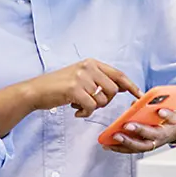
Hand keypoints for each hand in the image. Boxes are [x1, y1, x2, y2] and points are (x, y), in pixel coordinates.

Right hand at [19, 58, 142, 117]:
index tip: (140, 95)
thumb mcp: (80, 77)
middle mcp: (88, 67)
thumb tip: (122, 87)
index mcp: (91, 63)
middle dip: (106, 101)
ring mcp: (81, 77)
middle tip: (93, 104)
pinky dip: (85, 112)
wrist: (35, 91)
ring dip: (94, 107)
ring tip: (80, 105)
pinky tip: (76, 111)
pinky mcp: (74, 89)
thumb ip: (100, 79)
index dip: (131, 86)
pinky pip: (91, 106)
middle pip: (113, 89)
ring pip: (102, 99)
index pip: (118, 74)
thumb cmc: (57, 86)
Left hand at [104, 106, 175, 153]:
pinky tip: (108, 145)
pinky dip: (119, 147)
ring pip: (138, 146)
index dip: (165, 115)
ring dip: (124, 142)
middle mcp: (159, 139)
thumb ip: (156, 105)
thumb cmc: (169, 118)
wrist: (175, 130)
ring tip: (112, 137)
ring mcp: (151, 145)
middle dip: (138, 131)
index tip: (160, 111)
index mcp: (167, 127)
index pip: (168, 120)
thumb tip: (136, 103)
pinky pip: (131, 149)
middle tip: (126, 125)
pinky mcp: (142, 148)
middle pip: (150, 136)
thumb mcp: (168, 109)